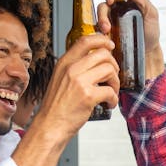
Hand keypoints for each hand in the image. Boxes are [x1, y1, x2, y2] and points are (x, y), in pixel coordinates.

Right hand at [13, 33, 116, 165]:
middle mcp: (72, 69)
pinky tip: (108, 105)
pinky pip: (110, 91)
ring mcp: (80, 82)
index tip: (110, 45)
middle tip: (112, 78)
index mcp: (64, 63)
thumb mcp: (60, 79)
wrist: (50, 126)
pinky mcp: (88, 96)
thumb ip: (75, 68)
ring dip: (115, 82)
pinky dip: (114, 99)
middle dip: (114, 65)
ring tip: (111, 93)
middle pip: (103, 54)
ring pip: (110, 70)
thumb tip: (97, 61)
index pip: (85, 41)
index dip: (101, 40)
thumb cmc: (57, 106)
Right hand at [98, 0, 164, 79]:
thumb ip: (143, 0)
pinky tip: (104, 37)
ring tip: (106, 30)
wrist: (148, 52)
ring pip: (99, 17)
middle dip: (102, 11)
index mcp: (126, 0)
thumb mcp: (152, 15)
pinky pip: (97, 31)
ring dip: (101, 21)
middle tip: (107, 19)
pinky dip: (98, 33)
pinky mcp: (106, 34)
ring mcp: (110, 22)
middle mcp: (115, 9)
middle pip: (102, 4)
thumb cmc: (151, 32)